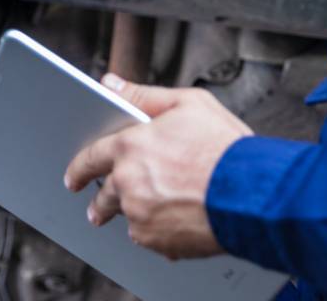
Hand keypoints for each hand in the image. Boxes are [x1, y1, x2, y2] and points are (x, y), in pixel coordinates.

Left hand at [63, 73, 252, 259]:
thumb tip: (111, 83)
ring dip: (137, 214)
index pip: (90, 158)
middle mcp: (129, 184)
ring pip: (129, 218)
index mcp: (130, 148)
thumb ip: (144, 95)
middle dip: (101, 204)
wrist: (254, 193)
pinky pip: (150, 239)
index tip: (73, 178)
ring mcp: (142, 216)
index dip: (79, 168)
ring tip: (160, 209)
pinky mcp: (159, 242)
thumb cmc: (225, 147)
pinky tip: (180, 219)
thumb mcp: (188, 103)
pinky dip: (159, 232)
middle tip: (100, 209)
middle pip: (104, 198)